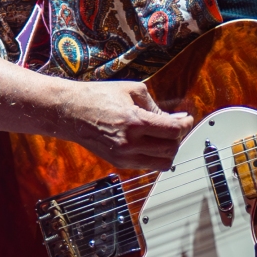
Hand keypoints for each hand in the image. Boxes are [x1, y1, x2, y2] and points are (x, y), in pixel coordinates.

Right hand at [53, 79, 193, 170]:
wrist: (70, 112)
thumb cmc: (98, 96)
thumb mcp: (132, 91)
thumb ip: (156, 107)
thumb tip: (175, 119)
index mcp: (134, 122)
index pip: (173, 131)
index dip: (185, 124)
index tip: (186, 118)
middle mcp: (129, 143)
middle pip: (171, 149)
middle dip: (179, 137)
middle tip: (177, 125)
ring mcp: (123, 157)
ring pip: (162, 164)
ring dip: (169, 150)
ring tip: (166, 136)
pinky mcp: (118, 163)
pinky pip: (148, 165)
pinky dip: (155, 156)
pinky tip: (152, 142)